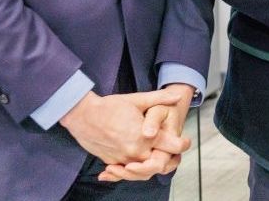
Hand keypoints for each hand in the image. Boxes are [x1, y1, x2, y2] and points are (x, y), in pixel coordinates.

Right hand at [59, 88, 186, 165]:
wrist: (83, 115)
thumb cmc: (110, 106)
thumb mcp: (137, 99)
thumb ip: (160, 98)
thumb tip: (178, 96)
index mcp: (144, 136)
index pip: (171, 146)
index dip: (182, 144)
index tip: (185, 142)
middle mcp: (135, 151)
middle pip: (158, 163)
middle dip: (167, 158)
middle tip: (173, 152)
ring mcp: (122, 159)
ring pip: (142, 171)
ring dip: (151, 166)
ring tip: (157, 157)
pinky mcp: (111, 162)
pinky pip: (126, 172)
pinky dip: (132, 171)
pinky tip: (135, 165)